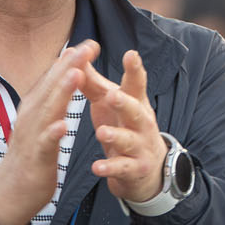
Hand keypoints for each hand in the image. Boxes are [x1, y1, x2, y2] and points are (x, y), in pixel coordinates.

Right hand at [0, 42, 94, 224]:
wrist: (13, 189)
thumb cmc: (34, 152)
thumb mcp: (44, 121)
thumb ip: (52, 99)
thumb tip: (63, 74)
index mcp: (37, 107)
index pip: (54, 79)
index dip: (71, 61)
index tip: (90, 44)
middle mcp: (32, 116)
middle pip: (50, 87)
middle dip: (68, 66)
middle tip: (87, 47)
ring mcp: (32, 135)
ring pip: (48, 110)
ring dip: (61, 91)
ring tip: (76, 74)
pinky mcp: (36, 157)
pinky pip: (45, 144)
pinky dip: (52, 133)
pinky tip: (63, 125)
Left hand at [83, 50, 169, 203]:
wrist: (147, 169)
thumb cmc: (125, 128)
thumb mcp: (110, 105)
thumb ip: (94, 83)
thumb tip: (78, 56)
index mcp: (136, 105)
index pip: (136, 85)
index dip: (135, 70)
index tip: (131, 55)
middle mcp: (142, 124)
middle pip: (137, 112)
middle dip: (125, 104)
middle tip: (112, 95)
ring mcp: (141, 147)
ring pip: (130, 140)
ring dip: (116, 136)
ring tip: (102, 133)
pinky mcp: (135, 168)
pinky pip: (123, 168)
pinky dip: (111, 167)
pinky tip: (98, 167)